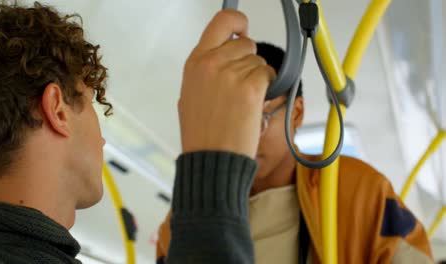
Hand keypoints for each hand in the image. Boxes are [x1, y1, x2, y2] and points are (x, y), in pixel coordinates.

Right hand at [179, 10, 275, 157]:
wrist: (211, 158)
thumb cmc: (202, 134)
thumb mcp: (191, 94)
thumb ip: (206, 69)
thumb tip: (224, 50)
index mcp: (195, 62)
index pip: (221, 22)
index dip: (237, 21)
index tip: (243, 28)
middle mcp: (212, 63)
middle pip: (245, 43)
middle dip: (248, 60)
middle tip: (239, 85)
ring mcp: (231, 74)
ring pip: (258, 61)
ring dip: (256, 78)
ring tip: (241, 102)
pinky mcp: (251, 87)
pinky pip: (268, 74)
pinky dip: (265, 87)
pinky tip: (251, 104)